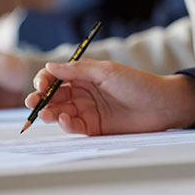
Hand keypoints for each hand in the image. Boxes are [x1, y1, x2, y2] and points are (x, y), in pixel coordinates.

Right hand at [24, 60, 194, 135]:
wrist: (162, 105)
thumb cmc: (138, 83)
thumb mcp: (106, 71)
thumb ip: (77, 70)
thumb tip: (50, 66)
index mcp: (85, 76)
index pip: (56, 77)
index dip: (45, 81)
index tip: (40, 85)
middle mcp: (83, 93)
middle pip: (54, 96)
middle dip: (40, 99)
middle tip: (32, 102)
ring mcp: (88, 111)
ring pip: (60, 112)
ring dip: (50, 113)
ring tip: (47, 114)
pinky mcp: (95, 128)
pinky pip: (75, 127)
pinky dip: (66, 125)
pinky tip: (66, 120)